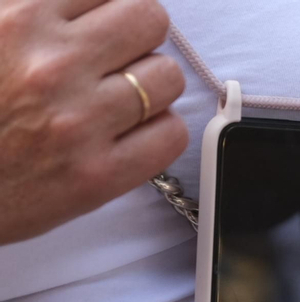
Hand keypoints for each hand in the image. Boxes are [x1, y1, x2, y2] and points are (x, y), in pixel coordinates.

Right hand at [0, 0, 187, 244]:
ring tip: (121, 96)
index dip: (106, 8)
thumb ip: (28, 11)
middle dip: (138, 34)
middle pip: (148, 20)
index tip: (98, 23)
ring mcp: (79, 121)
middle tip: (118, 54)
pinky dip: (159, 129)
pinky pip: (170, 134)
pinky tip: (130, 132)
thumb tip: (79, 8)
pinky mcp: (97, 176)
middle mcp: (53, 65)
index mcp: (18, 20)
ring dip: (152, 83)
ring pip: (167, 77)